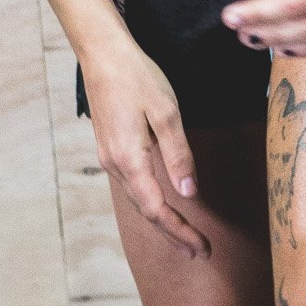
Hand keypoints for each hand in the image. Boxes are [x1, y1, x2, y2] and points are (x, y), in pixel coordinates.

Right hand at [79, 34, 208, 256]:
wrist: (102, 53)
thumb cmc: (136, 77)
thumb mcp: (166, 112)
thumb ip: (178, 154)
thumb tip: (189, 192)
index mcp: (130, 160)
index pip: (156, 209)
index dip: (180, 231)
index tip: (202, 248)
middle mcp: (114, 165)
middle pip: (146, 210)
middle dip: (173, 233)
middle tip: (200, 251)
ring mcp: (108, 156)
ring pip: (137, 198)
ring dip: (161, 219)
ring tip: (184, 235)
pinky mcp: (109, 146)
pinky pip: (131, 184)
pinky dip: (149, 201)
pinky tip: (161, 202)